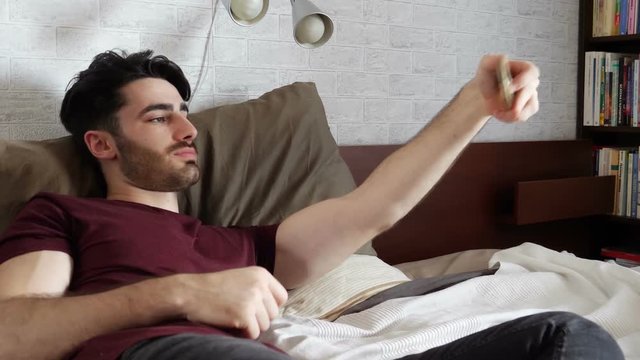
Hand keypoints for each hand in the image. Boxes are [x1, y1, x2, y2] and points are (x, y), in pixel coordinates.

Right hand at [168, 266, 287, 338]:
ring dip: (251, 326)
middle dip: (259, 318)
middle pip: (274, 314)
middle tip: (240, 314)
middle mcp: (260, 285)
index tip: (257, 309)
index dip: (270, 307)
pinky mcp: (244, 315)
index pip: (282, 297)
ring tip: (234, 317)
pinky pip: (254, 333)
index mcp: (262, 274)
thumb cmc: (214, 288)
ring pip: (265, 325)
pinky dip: (244, 334)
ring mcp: (253, 300)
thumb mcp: (242, 278)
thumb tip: (276, 308)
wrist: (191, 292)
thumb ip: (260, 288)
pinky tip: (231, 324)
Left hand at [474, 54, 539, 122]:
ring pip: (528, 107)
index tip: (509, 88)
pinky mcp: (529, 108)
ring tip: (495, 110)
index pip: (531, 72)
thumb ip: (491, 59)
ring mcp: (531, 96)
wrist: (483, 94)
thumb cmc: (486, 78)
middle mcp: (531, 81)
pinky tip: (499, 114)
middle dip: (515, 101)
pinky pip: (523, 116)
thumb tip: (503, 58)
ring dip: (509, 112)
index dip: (523, 81)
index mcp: (524, 68)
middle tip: (498, 107)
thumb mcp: (485, 65)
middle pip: (530, 91)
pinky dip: (509, 118)